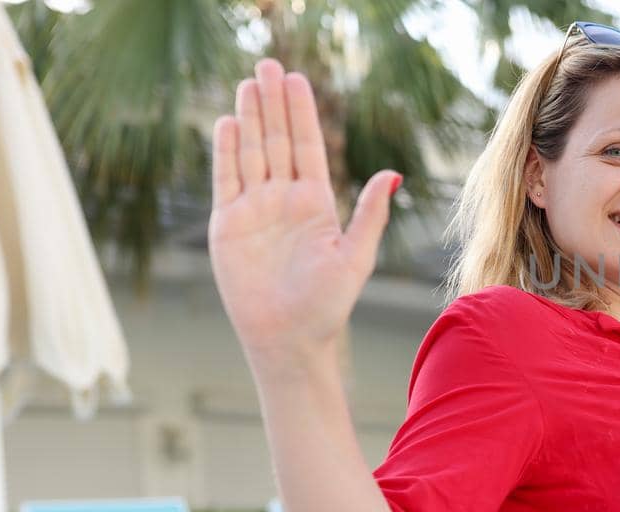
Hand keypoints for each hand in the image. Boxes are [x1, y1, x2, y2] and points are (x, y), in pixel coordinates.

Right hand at [208, 58, 400, 376]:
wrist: (290, 340)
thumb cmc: (327, 304)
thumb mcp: (355, 255)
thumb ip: (370, 213)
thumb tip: (394, 174)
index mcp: (316, 202)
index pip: (307, 147)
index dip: (302, 113)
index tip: (299, 79)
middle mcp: (283, 199)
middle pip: (276, 140)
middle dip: (272, 103)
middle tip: (268, 64)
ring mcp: (254, 210)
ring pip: (250, 153)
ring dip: (249, 118)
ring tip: (248, 83)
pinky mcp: (228, 225)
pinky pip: (226, 181)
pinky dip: (226, 152)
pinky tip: (228, 123)